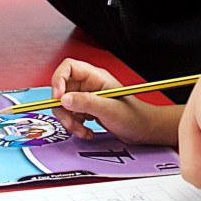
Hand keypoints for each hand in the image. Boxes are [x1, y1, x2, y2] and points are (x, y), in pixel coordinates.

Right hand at [50, 58, 180, 145]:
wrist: (143, 130)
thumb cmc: (134, 116)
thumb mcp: (109, 109)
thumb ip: (86, 102)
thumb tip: (63, 99)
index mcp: (95, 77)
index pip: (68, 68)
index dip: (58, 80)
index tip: (58, 98)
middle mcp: (89, 85)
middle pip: (62, 90)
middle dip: (63, 109)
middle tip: (72, 122)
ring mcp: (87, 98)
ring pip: (64, 106)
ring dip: (69, 121)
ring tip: (82, 130)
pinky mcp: (86, 110)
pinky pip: (71, 116)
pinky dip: (75, 126)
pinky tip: (87, 131)